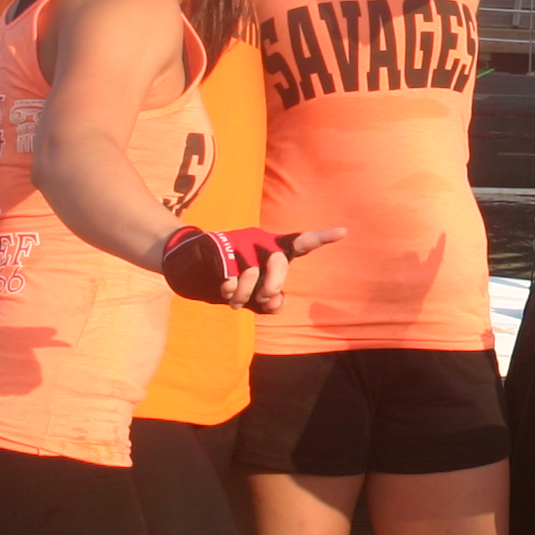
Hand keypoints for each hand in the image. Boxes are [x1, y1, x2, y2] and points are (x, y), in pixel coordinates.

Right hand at [162, 224, 343, 310]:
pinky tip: (225, 291)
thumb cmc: (231, 284)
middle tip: (262, 298)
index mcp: (274, 250)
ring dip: (244, 295)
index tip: (344, 232)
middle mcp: (260, 242)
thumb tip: (274, 302)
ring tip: (236, 298)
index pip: (301, 243)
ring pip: (252, 275)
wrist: (189, 269)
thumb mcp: (254, 299)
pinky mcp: (218, 248)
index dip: (322, 238)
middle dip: (272, 285)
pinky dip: (230, 292)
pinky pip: (231, 277)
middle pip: (279, 263)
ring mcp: (240, 243)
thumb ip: (270, 303)